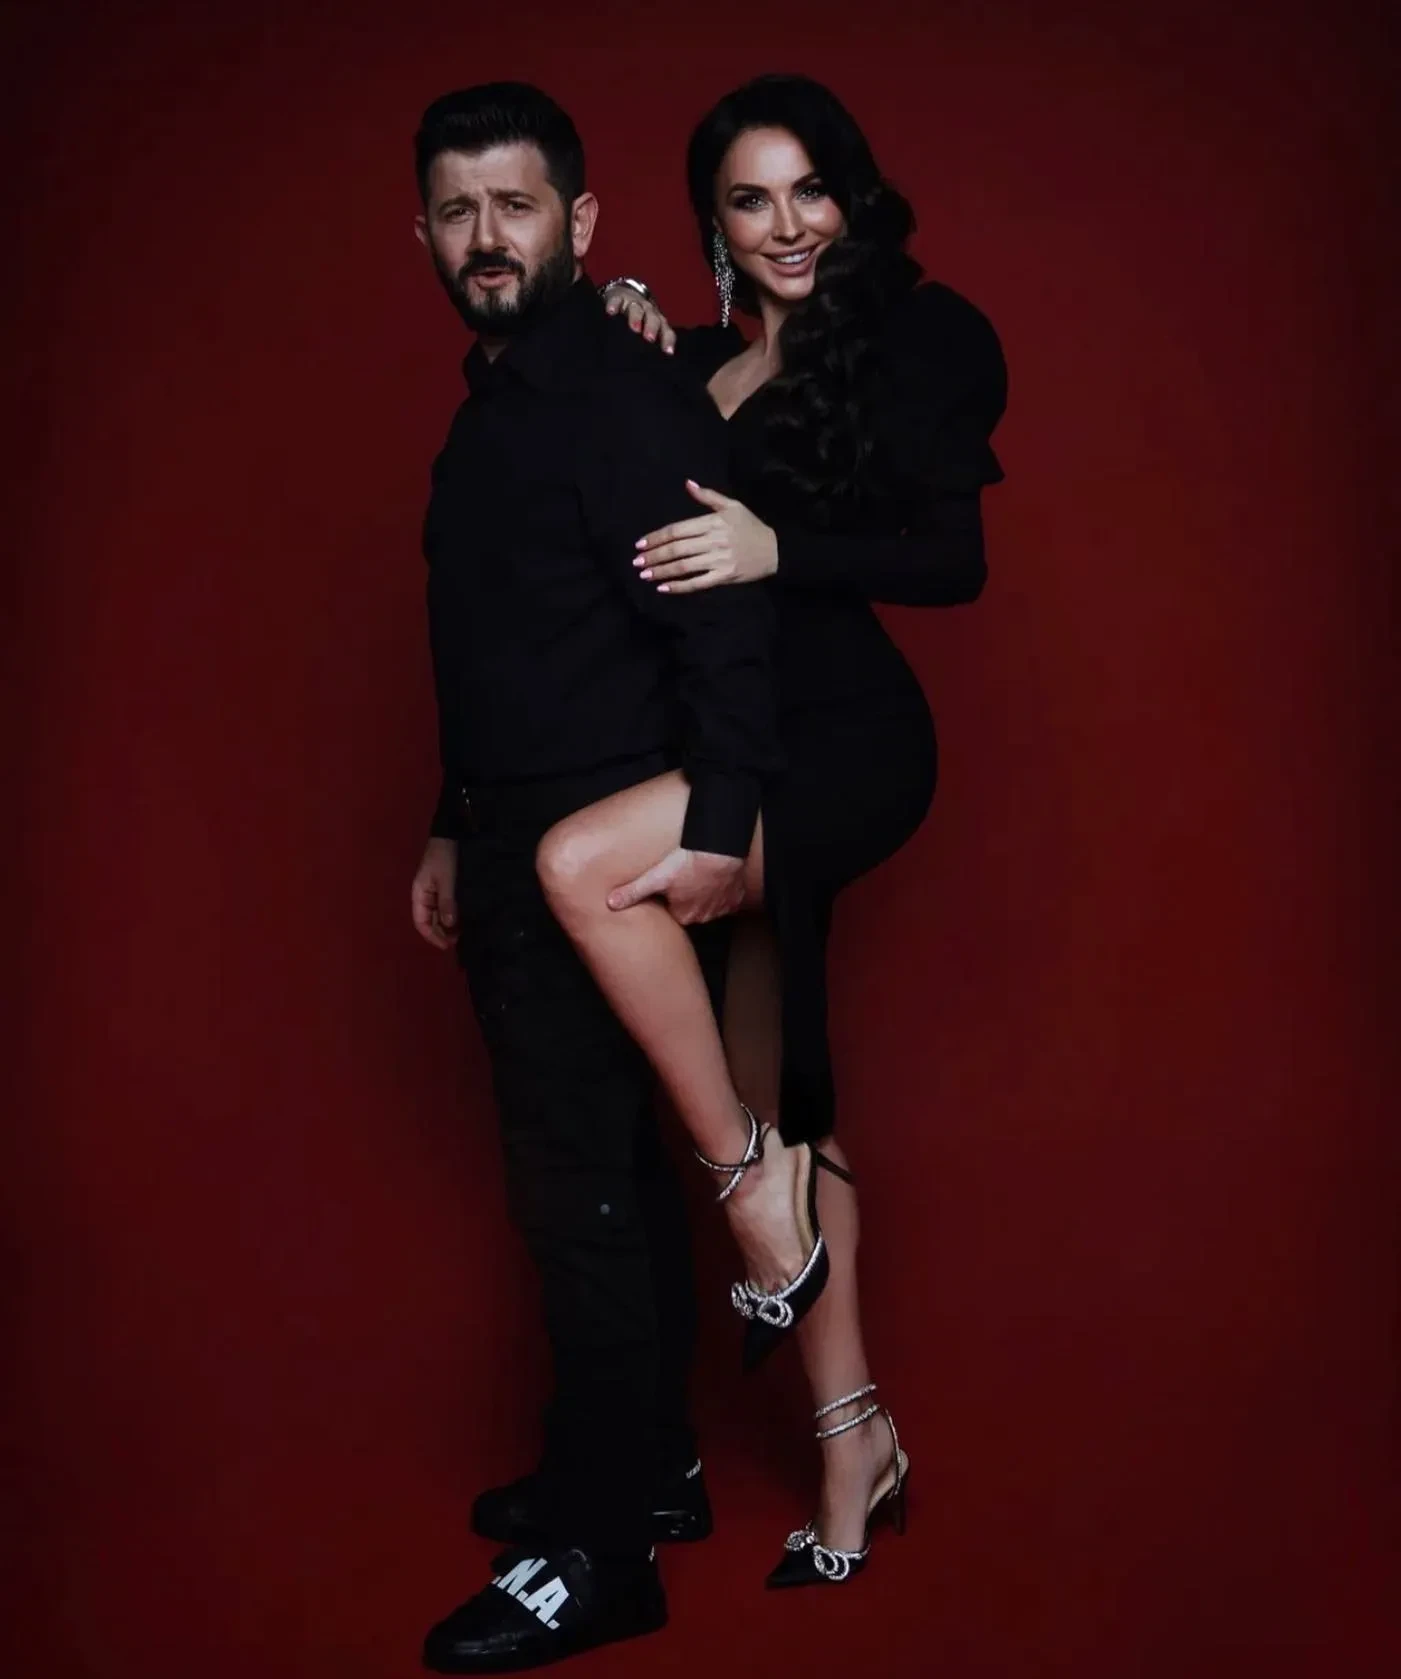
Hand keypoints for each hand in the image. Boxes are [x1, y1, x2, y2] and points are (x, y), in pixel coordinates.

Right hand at [411, 836, 459, 949]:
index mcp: (419, 894)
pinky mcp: (446, 888)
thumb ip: (447, 902)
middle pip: (430, 921)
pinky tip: (465, 920)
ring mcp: (435, 892)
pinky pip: (447, 907)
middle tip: (460, 940)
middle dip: (443, 932)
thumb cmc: (445, 856)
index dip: (432, 936)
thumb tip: (449, 925)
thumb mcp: (446, 879)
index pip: (421, 922)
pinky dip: (454, 915)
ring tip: (465, 932)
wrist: (452, 834)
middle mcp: (425, 896)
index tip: (447, 945)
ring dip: (449, 925)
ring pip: (440, 915)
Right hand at [602, 285, 676, 353]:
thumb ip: (650, 345)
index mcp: (658, 321)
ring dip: (636, 318)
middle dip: (652, 328)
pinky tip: (611, 312)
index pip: (666, 331)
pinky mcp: (618, 298)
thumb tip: (649, 365)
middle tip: (650, 338)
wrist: (626, 293)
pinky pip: (617, 300)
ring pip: (636, 309)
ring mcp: (633, 303)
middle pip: (653, 318)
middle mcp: (648, 311)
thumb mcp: (647, 330)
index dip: (668, 341)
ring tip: (634, 329)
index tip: (668, 352)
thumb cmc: (639, 319)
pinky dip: (614, 305)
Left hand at [606, 846, 745, 925]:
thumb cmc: (689, 862)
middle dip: (686, 896)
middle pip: (690, 909)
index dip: (668, 897)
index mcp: (683, 914)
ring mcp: (722, 908)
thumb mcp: (657, 876)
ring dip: (704, 893)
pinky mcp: (736, 898)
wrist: (721, 849)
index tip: (668, 885)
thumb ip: (634, 891)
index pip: (672, 911)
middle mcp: (704, 916)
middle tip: (683, 877)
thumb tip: (610, 903)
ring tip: (698, 874)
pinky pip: (726, 898)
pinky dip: (721, 890)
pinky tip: (715, 877)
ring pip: (708, 904)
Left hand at [634, 481, 777, 593]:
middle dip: (654, 555)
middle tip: (637, 562)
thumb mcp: (732, 505)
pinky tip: (664, 588)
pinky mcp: (724, 576)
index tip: (641, 543)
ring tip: (645, 575)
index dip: (657, 537)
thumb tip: (687, 483)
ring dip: (662, 571)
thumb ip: (708, 496)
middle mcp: (714, 540)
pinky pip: (698, 583)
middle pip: (677, 549)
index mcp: (713, 522)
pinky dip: (680, 587)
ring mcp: (719, 560)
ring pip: (684, 566)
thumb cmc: (750, 526)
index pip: (678, 529)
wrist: (775, 549)